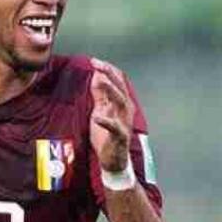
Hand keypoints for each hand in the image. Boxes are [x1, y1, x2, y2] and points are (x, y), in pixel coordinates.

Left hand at [89, 58, 134, 172]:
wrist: (113, 160)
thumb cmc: (106, 135)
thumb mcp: (101, 110)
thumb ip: (100, 94)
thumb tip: (97, 75)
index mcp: (122, 103)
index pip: (118, 81)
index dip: (108, 70)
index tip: (95, 61)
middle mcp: (126, 110)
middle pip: (121, 87)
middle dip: (110, 74)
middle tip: (97, 63)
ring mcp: (124, 123)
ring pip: (121, 102)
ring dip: (111, 90)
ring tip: (100, 80)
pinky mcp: (120, 137)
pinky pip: (115, 128)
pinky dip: (107, 121)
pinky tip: (97, 117)